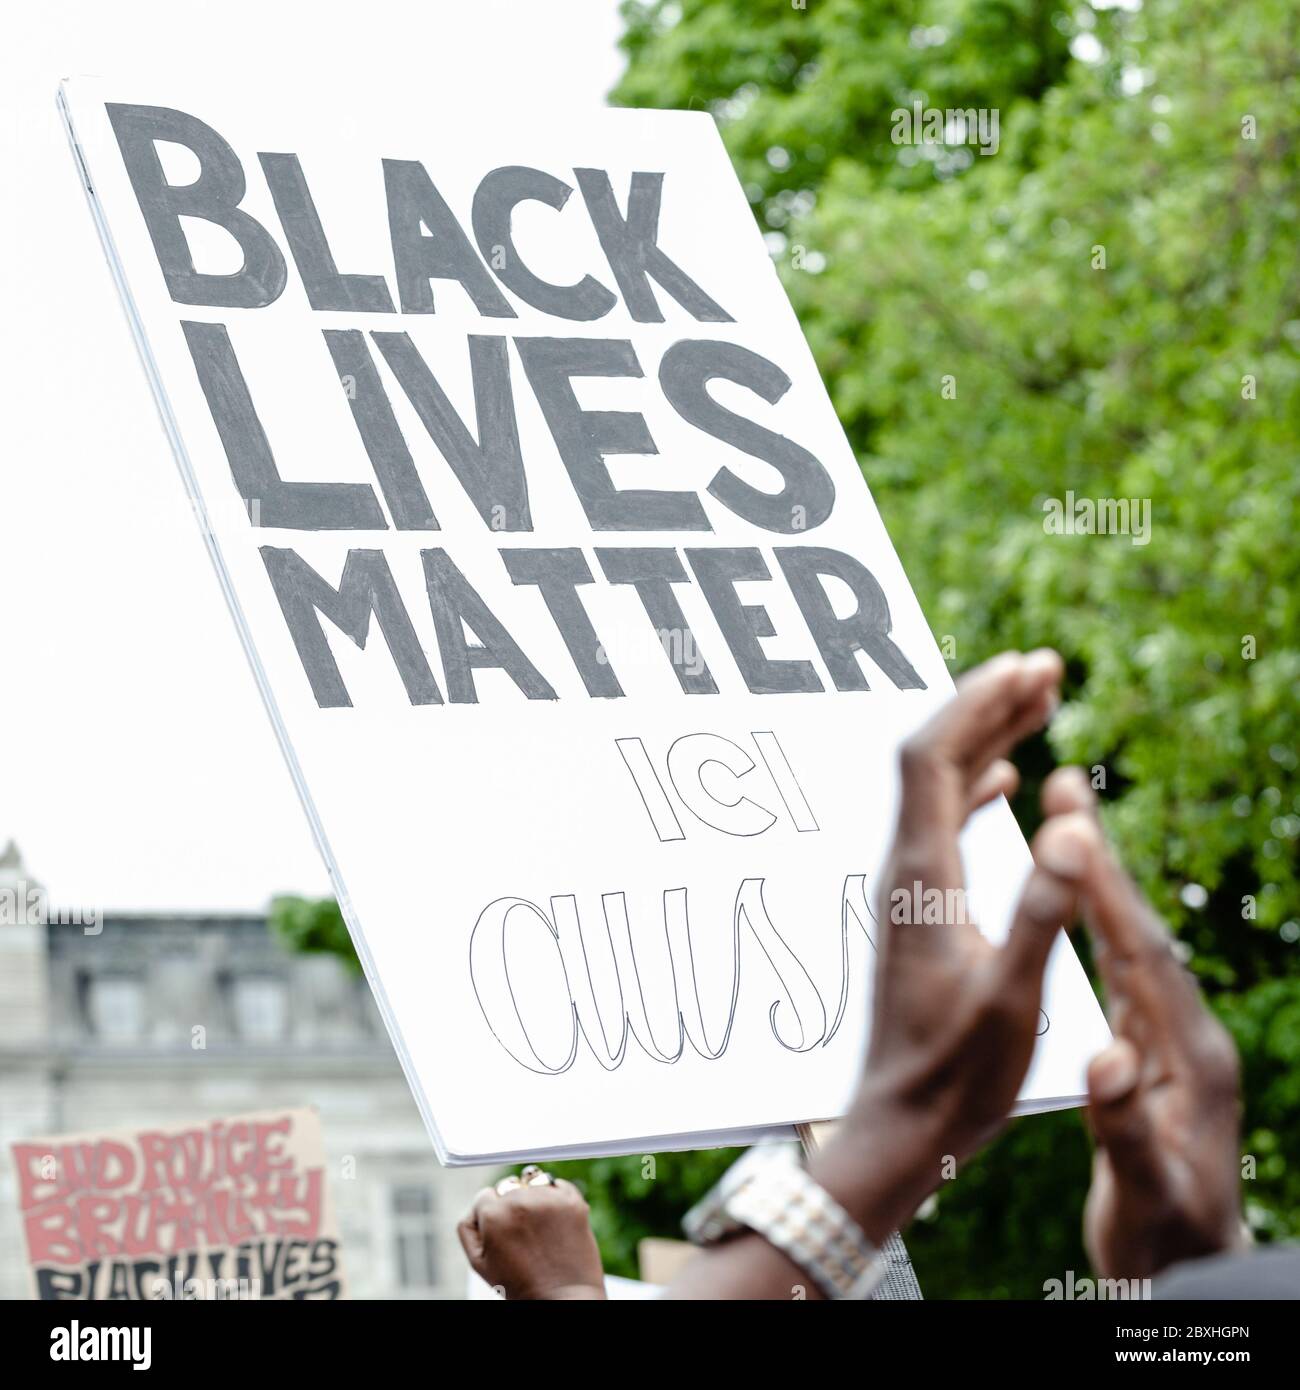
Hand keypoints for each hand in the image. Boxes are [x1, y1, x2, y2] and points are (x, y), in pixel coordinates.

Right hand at [457, 1171, 606, 1299]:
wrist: (561, 1299)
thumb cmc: (518, 1285)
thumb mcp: (478, 1263)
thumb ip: (467, 1227)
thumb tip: (476, 1204)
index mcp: (494, 1214)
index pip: (485, 1195)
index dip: (492, 1215)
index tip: (502, 1232)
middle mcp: (520, 1200)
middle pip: (509, 1187)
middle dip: (511, 1205)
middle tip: (521, 1233)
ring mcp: (548, 1199)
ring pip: (532, 1183)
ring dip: (533, 1197)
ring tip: (539, 1226)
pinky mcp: (572, 1200)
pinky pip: (558, 1185)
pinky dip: (556, 1197)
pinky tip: (555, 1221)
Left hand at [812, 650, 1101, 1238]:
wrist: (900, 1124)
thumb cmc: (957, 1075)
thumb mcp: (1012, 999)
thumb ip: (1037, 917)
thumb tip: (1064, 831)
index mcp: (921, 877)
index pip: (933, 760)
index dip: (974, 703)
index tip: (1024, 665)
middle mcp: (904, 869)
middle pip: (934, 758)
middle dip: (985, 703)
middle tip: (1045, 665)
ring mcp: (908, 886)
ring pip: (940, 787)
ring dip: (984, 737)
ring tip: (1037, 701)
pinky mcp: (919, 907)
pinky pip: (943, 823)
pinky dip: (975, 786)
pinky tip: (1003, 781)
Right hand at [1051, 770, 1245, 1279]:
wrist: (1197, 1267)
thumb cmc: (1165, 1235)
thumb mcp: (1142, 1187)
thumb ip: (1123, 1122)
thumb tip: (1105, 1058)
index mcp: (1189, 1055)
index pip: (1142, 954)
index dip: (1106, 889)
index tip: (1072, 826)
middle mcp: (1188, 1032)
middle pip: (1141, 928)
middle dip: (1103, 858)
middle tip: (1069, 787)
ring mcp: (1175, 1037)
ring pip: (1132, 939)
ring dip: (1099, 879)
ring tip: (1069, 820)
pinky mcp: (1158, 1048)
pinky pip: (1125, 965)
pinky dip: (1099, 921)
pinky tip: (1080, 900)